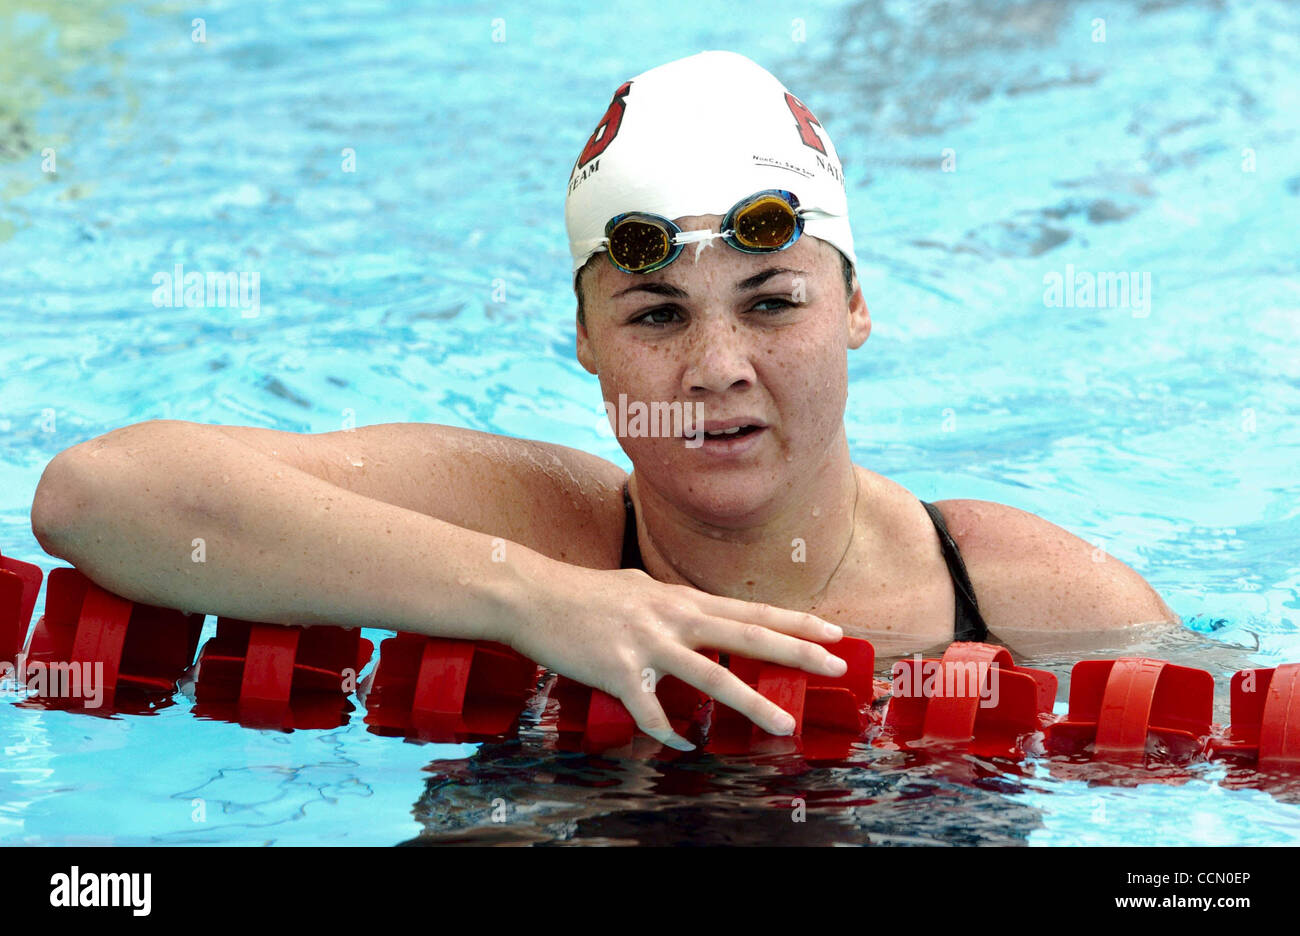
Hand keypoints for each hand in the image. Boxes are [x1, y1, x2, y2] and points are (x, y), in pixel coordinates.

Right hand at [504, 560, 846, 750]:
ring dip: (755, 704)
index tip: (834, 632)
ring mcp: (649, 644)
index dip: (795, 622)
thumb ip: (671, 604)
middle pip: (748, 635)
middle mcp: (673, 617)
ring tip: (786, 726)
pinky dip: (669, 732)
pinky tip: (682, 743)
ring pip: (714, 678)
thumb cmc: (583, 595)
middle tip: (838, 666)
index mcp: (680, 599)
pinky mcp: (621, 671)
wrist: (531, 597)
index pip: (751, 609)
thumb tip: (695, 614)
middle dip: (797, 652)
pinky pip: (653, 713)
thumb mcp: (639, 588)